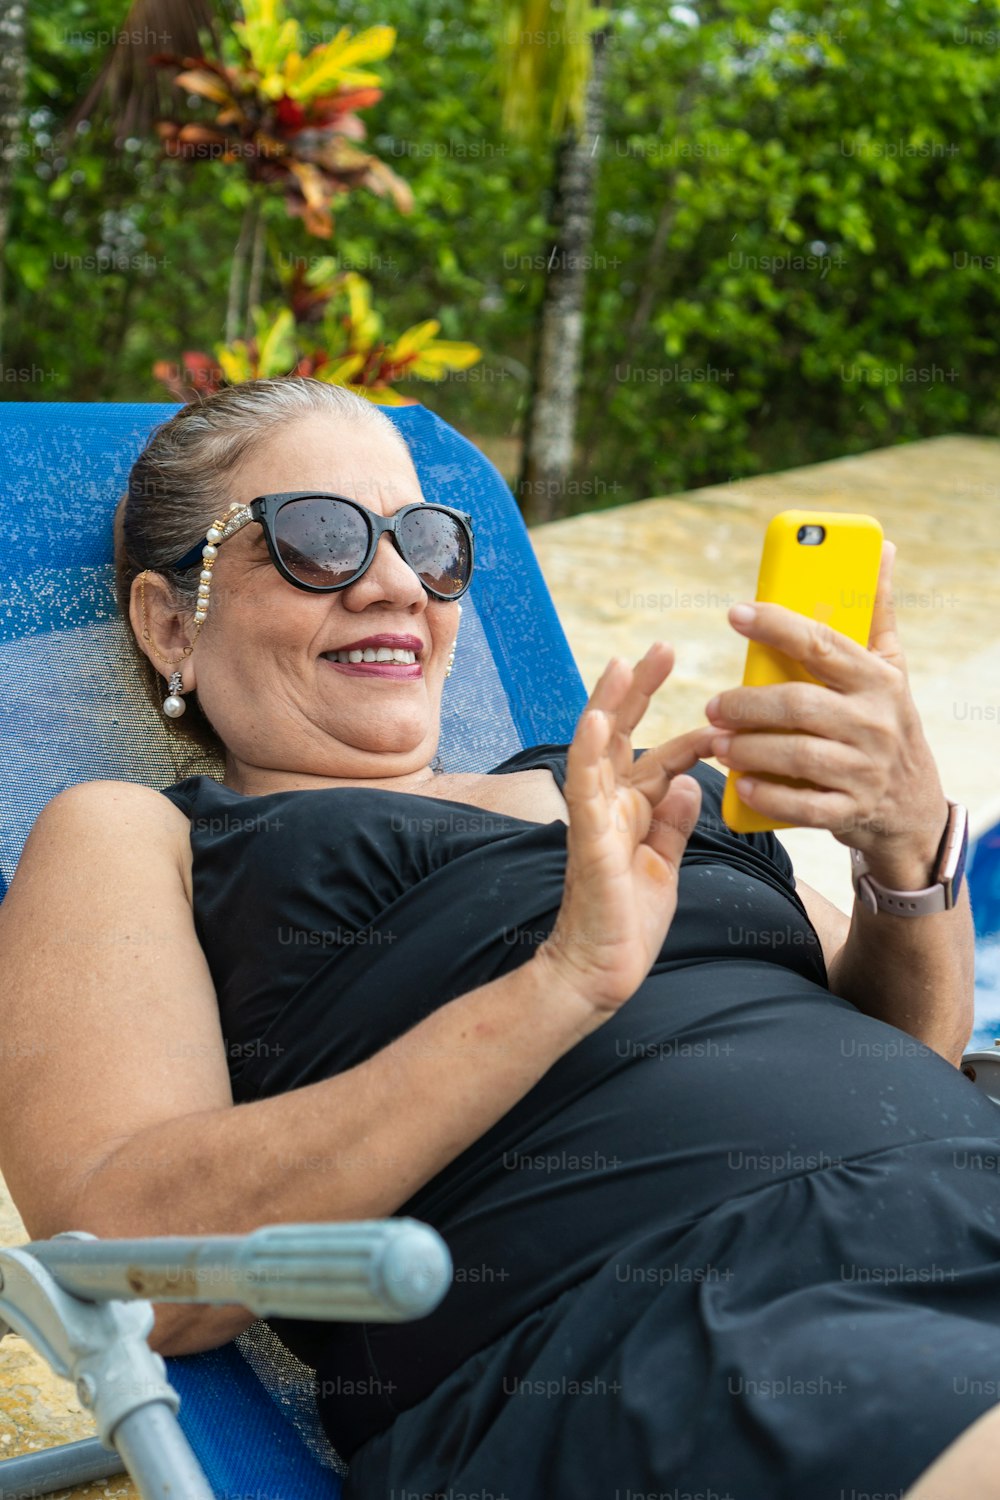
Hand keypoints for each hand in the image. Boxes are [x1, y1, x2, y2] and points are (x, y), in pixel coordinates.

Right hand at [539, 643, 716, 1017]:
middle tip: (663, 648)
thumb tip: (694, 784)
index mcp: (632, 811)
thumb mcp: (665, 863)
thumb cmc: (629, 921)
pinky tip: (599, 721)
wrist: (602, 970)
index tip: (722, 713)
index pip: (661, 758)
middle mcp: (610, 805)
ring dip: (609, 704)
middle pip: (624, 735)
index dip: (691, 733)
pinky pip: (584, 787)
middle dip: (640, 690)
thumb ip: (675, 822)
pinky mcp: (589, 838)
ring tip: (623, 664)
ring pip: (597, 748)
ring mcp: (595, 818)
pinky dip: (590, 752)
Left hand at [705, 540, 949, 886]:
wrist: (913, 806)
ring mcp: (864, 770)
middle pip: (798, 705)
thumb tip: (884, 549)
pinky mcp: (851, 810)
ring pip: (796, 755)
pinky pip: (803, 805)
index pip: (822, 644)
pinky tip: (741, 782)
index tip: (736, 613)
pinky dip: (768, 795)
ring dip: (748, 748)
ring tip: (716, 743)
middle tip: (712, 706)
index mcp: (877, 680)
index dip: (776, 625)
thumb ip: (876, 612)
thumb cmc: (888, 722)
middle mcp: (874, 723)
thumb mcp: (891, 668)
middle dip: (747, 704)